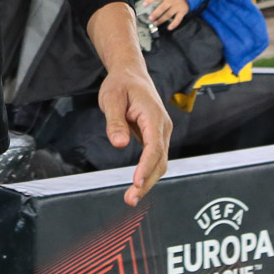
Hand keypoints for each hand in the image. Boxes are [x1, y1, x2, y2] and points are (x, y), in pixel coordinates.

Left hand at [98, 63, 171, 206]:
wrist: (131, 74)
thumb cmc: (121, 84)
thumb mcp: (111, 98)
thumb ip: (115, 121)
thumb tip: (119, 144)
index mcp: (154, 116)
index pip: (154, 147)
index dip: (146, 167)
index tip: (137, 183)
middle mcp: (163, 127)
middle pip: (160, 160)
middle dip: (147, 182)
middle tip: (130, 199)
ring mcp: (161, 133)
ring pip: (159, 163)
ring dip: (148, 182)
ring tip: (131, 198)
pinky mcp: (156, 137)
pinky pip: (155, 159)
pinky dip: (148, 174)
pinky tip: (137, 186)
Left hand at [145, 0, 189, 30]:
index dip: (149, 0)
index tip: (144, 5)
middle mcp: (171, 0)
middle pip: (162, 8)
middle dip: (155, 14)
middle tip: (150, 18)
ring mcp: (177, 6)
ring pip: (168, 15)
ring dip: (161, 20)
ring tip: (156, 23)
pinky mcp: (182, 11)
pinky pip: (178, 19)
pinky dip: (174, 24)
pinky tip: (169, 28)